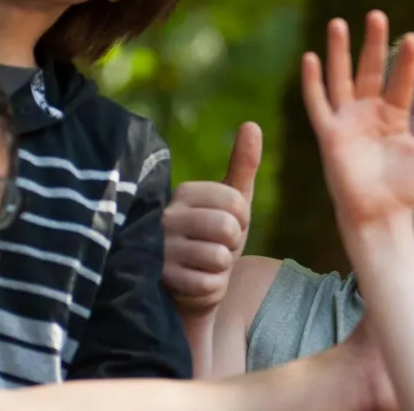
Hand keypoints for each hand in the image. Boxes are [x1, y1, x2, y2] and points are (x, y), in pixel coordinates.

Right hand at [162, 122, 262, 315]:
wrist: (188, 288)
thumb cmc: (212, 239)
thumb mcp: (232, 203)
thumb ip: (242, 165)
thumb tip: (251, 124)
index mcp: (185, 192)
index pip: (236, 201)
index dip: (242, 220)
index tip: (227, 227)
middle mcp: (167, 216)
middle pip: (227, 228)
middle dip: (232, 245)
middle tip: (216, 248)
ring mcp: (161, 248)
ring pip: (219, 257)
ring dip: (221, 268)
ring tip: (204, 265)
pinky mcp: (162, 279)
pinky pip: (209, 283)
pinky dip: (211, 288)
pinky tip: (196, 283)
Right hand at [301, 11, 413, 228]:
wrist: (382, 217)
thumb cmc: (407, 189)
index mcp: (393, 117)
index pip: (400, 80)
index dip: (406, 61)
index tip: (413, 37)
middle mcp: (368, 114)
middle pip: (369, 70)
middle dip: (372, 43)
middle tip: (376, 15)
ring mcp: (347, 122)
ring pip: (341, 78)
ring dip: (339, 52)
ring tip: (339, 23)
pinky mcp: (330, 135)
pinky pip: (318, 104)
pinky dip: (313, 82)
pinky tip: (311, 57)